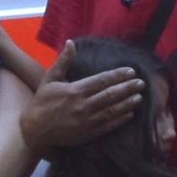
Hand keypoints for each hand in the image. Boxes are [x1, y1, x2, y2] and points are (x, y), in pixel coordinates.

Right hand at [20, 67, 145, 154]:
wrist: (35, 131)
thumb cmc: (42, 102)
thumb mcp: (50, 79)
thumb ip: (63, 62)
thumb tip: (71, 43)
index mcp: (75, 91)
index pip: (102, 81)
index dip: (118, 76)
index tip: (131, 71)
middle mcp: (83, 106)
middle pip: (110, 95)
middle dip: (128, 88)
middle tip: (141, 83)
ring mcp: (86, 121)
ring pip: (112, 111)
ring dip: (127, 103)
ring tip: (139, 97)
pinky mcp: (88, 133)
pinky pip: (108, 125)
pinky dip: (120, 119)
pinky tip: (130, 114)